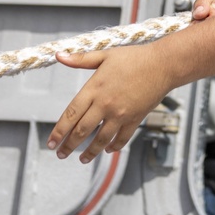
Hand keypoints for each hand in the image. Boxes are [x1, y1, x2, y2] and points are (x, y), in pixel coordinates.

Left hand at [47, 43, 171, 162]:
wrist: (162, 65)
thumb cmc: (134, 57)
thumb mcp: (105, 55)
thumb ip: (81, 59)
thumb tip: (59, 55)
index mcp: (95, 89)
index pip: (71, 114)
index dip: (59, 131)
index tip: (51, 142)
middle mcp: (105, 104)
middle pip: (82, 131)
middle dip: (68, 145)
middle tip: (60, 154)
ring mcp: (121, 114)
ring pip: (100, 139)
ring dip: (89, 152)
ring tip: (81, 159)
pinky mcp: (135, 119)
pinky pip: (121, 138)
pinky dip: (113, 147)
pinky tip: (107, 150)